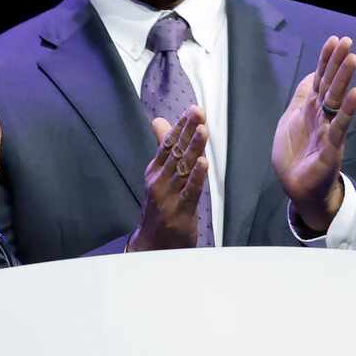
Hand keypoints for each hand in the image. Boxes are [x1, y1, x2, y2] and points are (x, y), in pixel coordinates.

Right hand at [126, 108, 207, 250]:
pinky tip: (203, 163)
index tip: (192, 110)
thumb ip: (163, 148)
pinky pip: (189, 191)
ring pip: (183, 168)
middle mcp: (159, 180)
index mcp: (154, 171)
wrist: (152, 245)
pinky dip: (196, 176)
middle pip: (175, 152)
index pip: (168, 144)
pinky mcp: (180, 211)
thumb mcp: (159, 176)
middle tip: (198, 112)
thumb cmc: (159, 208)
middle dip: (188, 131)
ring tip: (202, 131)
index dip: (181, 126)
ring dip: (193, 149)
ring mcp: (168, 196)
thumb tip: (160, 121)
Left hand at [272, 34, 355, 233]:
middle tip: (347, 42)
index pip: (319, 79)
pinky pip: (339, 125)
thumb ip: (300, 98)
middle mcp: (322, 115)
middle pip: (330, 84)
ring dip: (344, 79)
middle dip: (337, 63)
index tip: (333, 40)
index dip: (325, 61)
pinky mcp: (332, 147)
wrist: (299, 188)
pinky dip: (346, 110)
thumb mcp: (290, 121)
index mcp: (310, 109)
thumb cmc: (295, 155)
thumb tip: (309, 75)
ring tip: (352, 58)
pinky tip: (354, 94)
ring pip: (336, 100)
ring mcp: (329, 129)